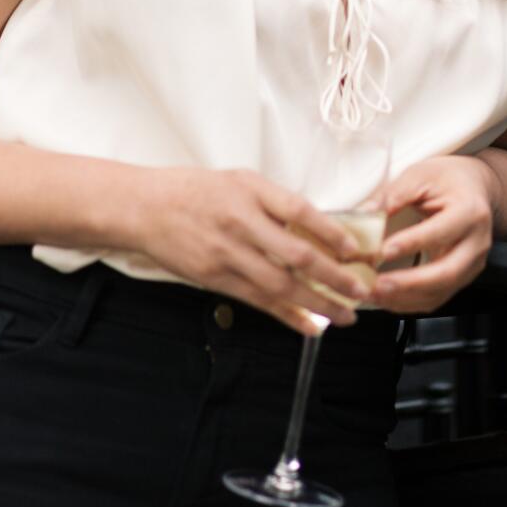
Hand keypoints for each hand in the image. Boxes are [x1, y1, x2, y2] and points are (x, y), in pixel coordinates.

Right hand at [135, 166, 372, 335]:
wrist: (145, 208)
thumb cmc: (195, 190)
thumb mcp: (239, 180)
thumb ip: (275, 202)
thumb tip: (317, 227)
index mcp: (250, 191)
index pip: (299, 211)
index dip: (331, 232)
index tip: (354, 249)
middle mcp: (240, 223)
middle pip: (296, 255)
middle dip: (334, 277)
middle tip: (361, 290)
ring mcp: (227, 254)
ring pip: (280, 285)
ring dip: (317, 303)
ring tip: (345, 315)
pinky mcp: (215, 279)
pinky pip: (258, 301)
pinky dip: (287, 315)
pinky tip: (310, 326)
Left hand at [368, 155, 495, 314]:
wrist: (474, 188)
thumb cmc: (447, 179)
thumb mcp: (421, 175)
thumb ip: (394, 195)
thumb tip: (366, 215)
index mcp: (470, 212)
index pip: (440, 232)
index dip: (411, 243)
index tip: (383, 250)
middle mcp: (477, 243)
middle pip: (447, 272)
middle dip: (409, 283)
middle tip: (378, 284)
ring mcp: (472, 265)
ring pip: (441, 292)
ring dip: (405, 298)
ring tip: (374, 294)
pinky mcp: (462, 278)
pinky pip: (436, 298)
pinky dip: (410, 302)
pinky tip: (386, 298)